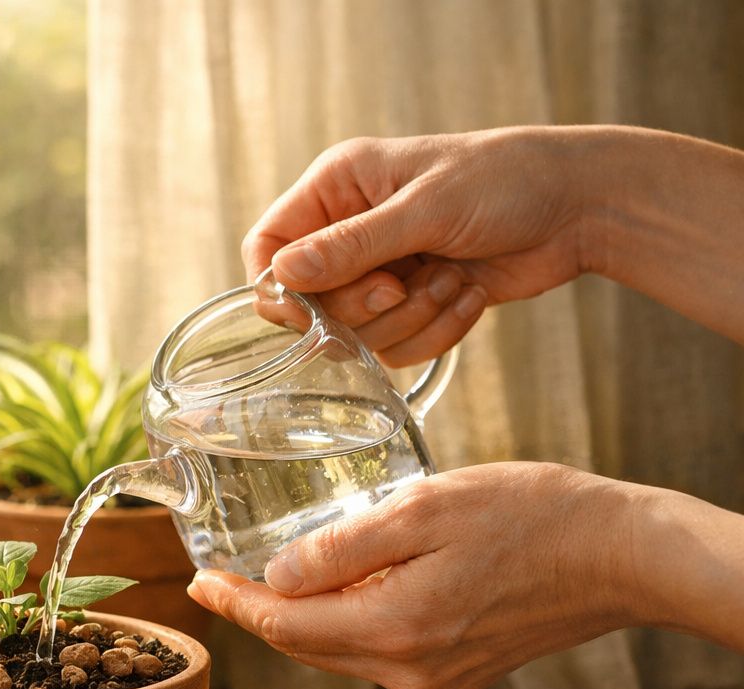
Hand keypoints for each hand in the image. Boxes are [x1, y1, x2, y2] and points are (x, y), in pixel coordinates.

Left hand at [185, 463, 643, 688]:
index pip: (282, 624)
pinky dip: (347, 623)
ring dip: (299, 620)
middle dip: (257, 612)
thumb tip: (276, 576)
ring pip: (340, 651)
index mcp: (390, 628)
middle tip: (216, 582)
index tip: (196, 582)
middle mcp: (406, 668)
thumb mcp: (424, 509)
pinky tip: (339, 591)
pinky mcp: (460, 671)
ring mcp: (435, 676)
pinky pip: (379, 650)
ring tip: (265, 584)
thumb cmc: (529, 516)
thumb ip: (342, 546)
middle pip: (304, 644)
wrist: (623, 557)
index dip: (232, 602)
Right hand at [242, 127, 593, 365]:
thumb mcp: (424, 209)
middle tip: (402, 285)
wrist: (581, 206)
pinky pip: (396, 347)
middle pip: (310, 302)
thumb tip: (281, 276)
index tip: (312, 310)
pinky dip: (437, 331)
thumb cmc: (507, 180)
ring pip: (355, 333)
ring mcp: (381, 270)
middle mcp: (350, 229)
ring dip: (409, 319)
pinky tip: (469, 293)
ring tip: (452, 280)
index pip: (267, 246)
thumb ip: (351, 246)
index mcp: (337, 187)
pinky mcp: (414, 305)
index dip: (280, 286)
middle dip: (362, 306)